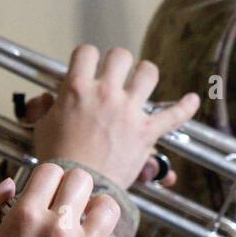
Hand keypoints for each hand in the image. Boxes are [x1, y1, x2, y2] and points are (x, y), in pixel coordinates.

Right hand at [0, 166, 156, 236]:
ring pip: (109, 209)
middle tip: (68, 203)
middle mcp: (58, 230)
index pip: (50, 171)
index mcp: (25, 217)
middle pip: (82, 180)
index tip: (45, 192)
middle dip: (75, 188)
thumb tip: (7, 185)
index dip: (47, 178)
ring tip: (92, 223)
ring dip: (101, 212)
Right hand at [30, 47, 198, 187]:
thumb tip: (43, 100)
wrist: (78, 183)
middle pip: (120, 56)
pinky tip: (192, 99)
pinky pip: (174, 115)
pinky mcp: (146, 132)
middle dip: (117, 61)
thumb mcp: (42, 127)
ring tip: (143, 79)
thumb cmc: (57, 158)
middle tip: (115, 72)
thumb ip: (43, 108)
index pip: (85, 52)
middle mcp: (106, 94)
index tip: (87, 64)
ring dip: (146, 74)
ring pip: (148, 73)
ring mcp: (129, 111)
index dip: (86, 56)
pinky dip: (186, 107)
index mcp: (77, 89)